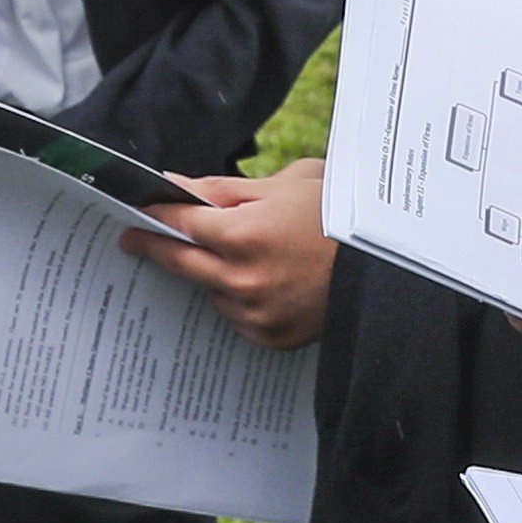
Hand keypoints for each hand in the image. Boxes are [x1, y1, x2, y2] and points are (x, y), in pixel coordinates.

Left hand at [144, 162, 337, 346]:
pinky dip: (242, 299)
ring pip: (213, 290)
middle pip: (181, 262)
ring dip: (214, 273)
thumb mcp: (282, 187)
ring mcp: (256, 313)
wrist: (386, 265)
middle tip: (135, 240)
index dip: (154, 216)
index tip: (135, 215)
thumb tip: (178, 186)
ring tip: (246, 255)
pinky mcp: (270, 336)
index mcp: (244, 234)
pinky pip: (238, 315)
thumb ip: (221, 190)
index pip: (180, 223)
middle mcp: (243, 279)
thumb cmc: (338, 216)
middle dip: (156, 247)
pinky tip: (268, 281)